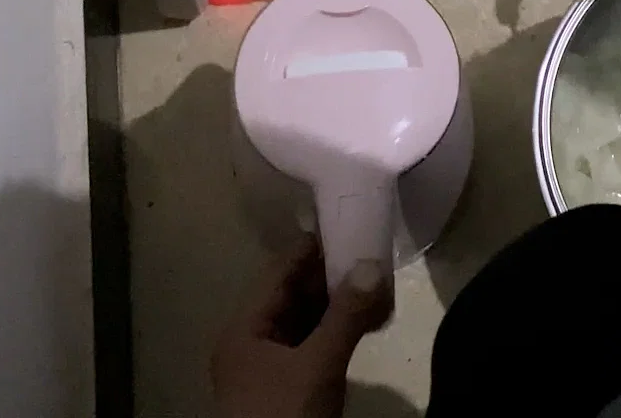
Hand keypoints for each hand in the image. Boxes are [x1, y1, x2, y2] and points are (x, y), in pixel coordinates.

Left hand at [212, 238, 393, 417]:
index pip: (279, 273)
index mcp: (244, 329)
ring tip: (376, 284)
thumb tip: (370, 264)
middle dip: (331, 277)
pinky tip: (365, 323)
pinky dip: (336, 332)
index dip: (313, 249)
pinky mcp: (286, 388)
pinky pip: (311, 346)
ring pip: (304, 322)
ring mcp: (267, 367)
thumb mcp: (317, 366)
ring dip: (337, 305)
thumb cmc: (283, 416)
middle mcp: (251, 341)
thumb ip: (345, 316)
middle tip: (373, 253)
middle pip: (291, 296)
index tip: (349, 222)